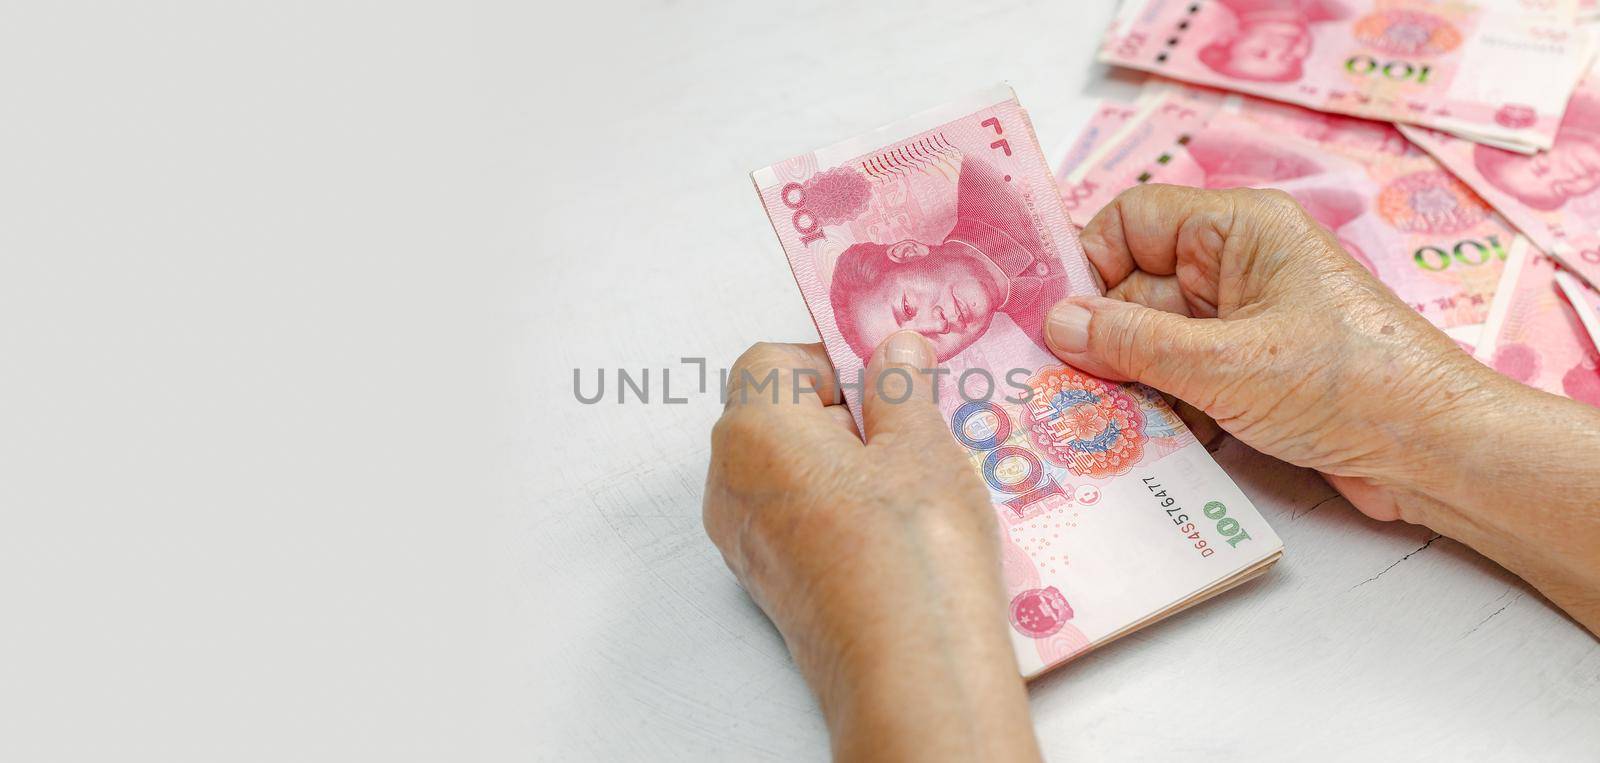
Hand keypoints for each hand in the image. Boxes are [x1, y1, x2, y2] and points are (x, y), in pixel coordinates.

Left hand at [703, 332, 1040, 761]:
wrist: (910, 673)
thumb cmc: (911, 552)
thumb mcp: (921, 445)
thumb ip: (900, 387)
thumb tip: (894, 350)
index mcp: (751, 431)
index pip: (771, 361)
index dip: (833, 359)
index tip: (889, 377)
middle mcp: (729, 484)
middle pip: (774, 415)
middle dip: (842, 412)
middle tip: (911, 430)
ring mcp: (743, 540)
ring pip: (787, 471)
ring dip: (844, 463)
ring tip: (911, 484)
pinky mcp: (769, 584)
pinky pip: (795, 519)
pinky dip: (837, 508)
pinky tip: (895, 530)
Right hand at [1044, 184, 1599, 632]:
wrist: (1436, 453)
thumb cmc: (1349, 386)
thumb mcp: (1225, 365)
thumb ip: (1132, 344)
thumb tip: (1055, 324)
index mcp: (1239, 231)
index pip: (1132, 221)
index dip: (1088, 265)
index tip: (1051, 321)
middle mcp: (1237, 267)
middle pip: (1133, 289)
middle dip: (1099, 340)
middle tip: (1055, 387)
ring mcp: (1244, 323)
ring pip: (1151, 342)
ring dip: (1127, 384)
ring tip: (1092, 424)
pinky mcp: (1250, 374)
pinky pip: (1179, 379)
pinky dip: (1159, 409)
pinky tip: (1141, 444)